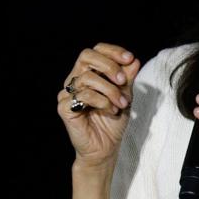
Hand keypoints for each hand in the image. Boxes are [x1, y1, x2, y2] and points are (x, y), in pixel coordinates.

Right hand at [56, 43, 140, 168]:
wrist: (106, 148)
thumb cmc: (113, 121)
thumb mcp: (125, 96)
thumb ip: (127, 78)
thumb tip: (134, 60)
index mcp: (89, 73)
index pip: (96, 51)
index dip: (112, 51)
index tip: (130, 58)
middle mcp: (75, 80)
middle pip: (86, 56)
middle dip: (109, 65)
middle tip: (123, 81)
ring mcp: (67, 94)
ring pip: (87, 78)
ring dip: (110, 90)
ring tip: (121, 104)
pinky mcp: (64, 108)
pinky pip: (83, 96)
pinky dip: (102, 101)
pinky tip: (111, 110)